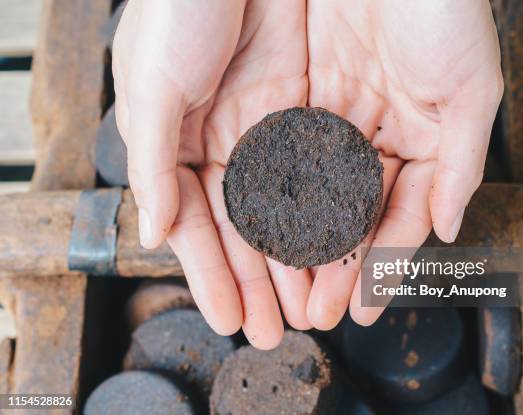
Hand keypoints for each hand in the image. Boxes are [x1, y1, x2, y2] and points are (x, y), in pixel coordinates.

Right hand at [113, 0, 310, 348]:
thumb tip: (154, 233)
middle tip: (273, 329)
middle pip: (246, 227)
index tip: (229, 319)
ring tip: (309, 306)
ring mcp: (271, 129)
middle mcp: (228, 144)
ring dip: (297, 258)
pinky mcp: (311, 108)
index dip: (212, 275)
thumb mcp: (151, 84)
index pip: (199, 225)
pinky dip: (329, 210)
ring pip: (288, 207)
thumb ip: (154, 163)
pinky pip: (323, 169)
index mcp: (182, 144)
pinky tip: (336, 250)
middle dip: (259, 281)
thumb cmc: (179, 8)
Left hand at [305, 0, 502, 328]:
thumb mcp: (470, 87)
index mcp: (420, 138)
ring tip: (286, 293)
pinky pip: (280, 153)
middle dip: (333, 267)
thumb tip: (448, 231)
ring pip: (312, 193)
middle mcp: (375, 134)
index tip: (363, 308)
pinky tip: (263, 235)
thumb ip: (460, 164)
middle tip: (315, 314)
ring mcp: (335, 116)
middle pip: (350, 214)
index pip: (399, 216)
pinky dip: (273, 194)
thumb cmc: (443, 5)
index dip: (382, 264)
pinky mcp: (297, 94)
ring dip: (299, 244)